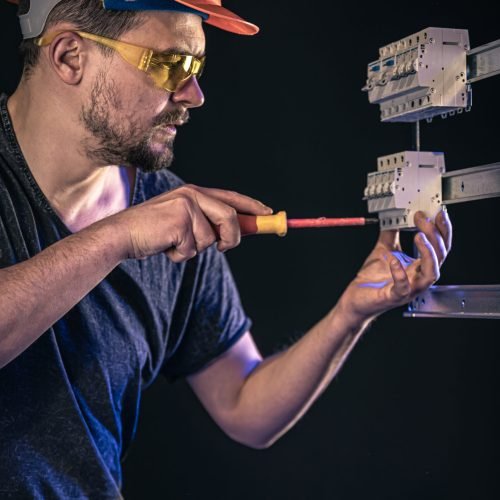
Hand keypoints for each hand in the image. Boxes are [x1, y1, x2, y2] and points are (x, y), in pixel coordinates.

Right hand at [110, 184, 271, 261]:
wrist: (121, 235)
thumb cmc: (153, 232)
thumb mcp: (183, 222)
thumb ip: (206, 223)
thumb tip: (234, 234)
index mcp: (195, 192)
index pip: (231, 197)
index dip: (252, 207)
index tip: (269, 215)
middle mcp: (192, 195)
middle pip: (230, 218)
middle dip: (232, 238)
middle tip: (223, 247)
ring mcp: (186, 207)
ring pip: (211, 240)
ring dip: (194, 250)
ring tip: (173, 243)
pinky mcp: (179, 221)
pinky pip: (193, 250)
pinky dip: (180, 256)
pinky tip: (165, 246)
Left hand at [337, 209, 451, 323]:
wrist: (356, 299)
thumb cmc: (372, 279)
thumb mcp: (383, 250)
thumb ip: (390, 234)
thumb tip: (395, 215)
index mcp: (418, 266)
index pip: (439, 247)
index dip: (442, 230)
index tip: (438, 212)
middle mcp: (418, 277)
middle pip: (440, 256)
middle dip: (436, 235)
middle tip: (424, 218)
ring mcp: (409, 289)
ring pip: (431, 273)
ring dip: (429, 253)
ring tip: (420, 236)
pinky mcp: (394, 297)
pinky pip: (403, 287)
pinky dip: (400, 273)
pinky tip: (394, 260)